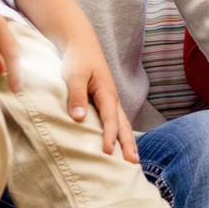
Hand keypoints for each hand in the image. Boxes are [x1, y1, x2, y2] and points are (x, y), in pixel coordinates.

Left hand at [59, 32, 137, 161]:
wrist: (81, 43)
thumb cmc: (77, 59)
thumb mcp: (74, 76)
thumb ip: (76, 97)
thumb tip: (79, 119)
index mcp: (106, 93)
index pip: (110, 119)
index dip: (110, 136)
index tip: (108, 153)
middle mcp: (112, 98)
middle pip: (123, 125)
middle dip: (129, 144)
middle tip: (134, 164)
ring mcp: (110, 99)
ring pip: (122, 124)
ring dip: (128, 141)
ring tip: (133, 159)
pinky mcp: (105, 100)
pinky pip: (116, 121)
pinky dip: (121, 133)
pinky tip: (120, 143)